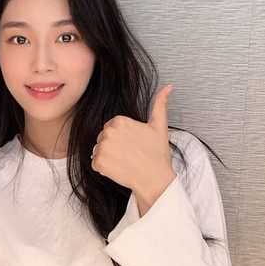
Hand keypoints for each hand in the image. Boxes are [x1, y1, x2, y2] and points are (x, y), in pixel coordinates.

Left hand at [91, 85, 175, 212]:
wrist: (154, 179)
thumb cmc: (157, 153)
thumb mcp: (159, 125)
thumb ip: (160, 104)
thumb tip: (168, 86)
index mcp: (119, 121)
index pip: (112, 127)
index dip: (122, 137)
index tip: (133, 144)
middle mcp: (108, 132)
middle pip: (104, 137)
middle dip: (114, 145)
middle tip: (130, 154)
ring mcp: (101, 148)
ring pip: (99, 149)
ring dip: (108, 156)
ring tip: (125, 161)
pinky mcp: (98, 163)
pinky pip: (95, 163)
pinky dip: (104, 167)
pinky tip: (118, 169)